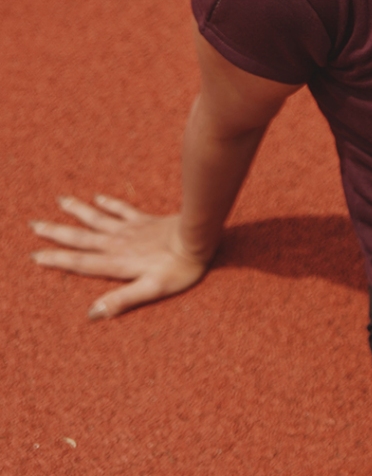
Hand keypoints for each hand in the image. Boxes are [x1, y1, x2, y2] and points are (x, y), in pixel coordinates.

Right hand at [30, 194, 207, 318]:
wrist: (199, 237)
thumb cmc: (179, 268)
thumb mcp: (151, 290)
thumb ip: (122, 300)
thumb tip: (92, 313)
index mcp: (117, 262)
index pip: (80, 262)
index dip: (57, 259)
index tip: (35, 255)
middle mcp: (118, 243)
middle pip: (82, 237)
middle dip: (57, 232)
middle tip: (34, 224)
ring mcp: (131, 228)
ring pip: (97, 218)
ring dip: (77, 211)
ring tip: (60, 201)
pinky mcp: (144, 219)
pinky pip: (121, 208)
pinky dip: (108, 203)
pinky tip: (97, 197)